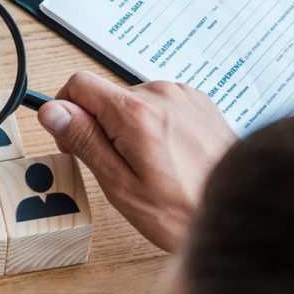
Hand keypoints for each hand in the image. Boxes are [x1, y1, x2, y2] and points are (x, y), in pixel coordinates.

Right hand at [36, 72, 236, 251]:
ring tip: (149, 168)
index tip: (74, 142)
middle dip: (100, 128)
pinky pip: (158, 107)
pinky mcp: (198, 103)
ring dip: (128, 130)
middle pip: (105, 96)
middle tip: (117, 169)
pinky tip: (168, 158)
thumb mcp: (119, 183)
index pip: (78, 85)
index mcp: (136, 113)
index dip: (66, 113)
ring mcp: (183, 96)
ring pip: (131, 103)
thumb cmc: (181, 208)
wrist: (241, 207)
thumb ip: (84, 141)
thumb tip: (52, 112)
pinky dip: (153, 128)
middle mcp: (161, 94)